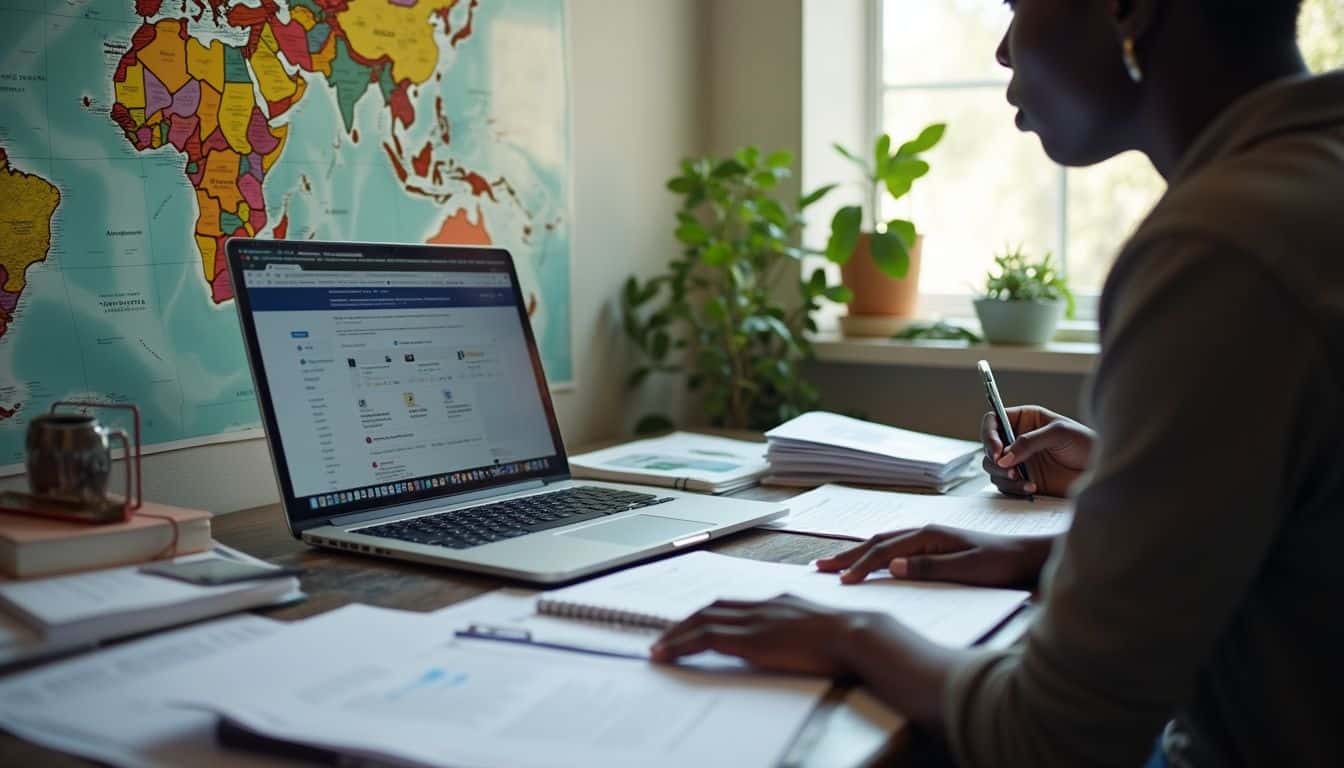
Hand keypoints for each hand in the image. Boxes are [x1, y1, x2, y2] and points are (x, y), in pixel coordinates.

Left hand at [650, 594, 875, 676]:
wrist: (856, 636)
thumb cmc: (848, 639)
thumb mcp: (819, 630)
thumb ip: (801, 631)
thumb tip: (796, 642)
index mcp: (778, 602)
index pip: (733, 605)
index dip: (710, 615)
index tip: (694, 625)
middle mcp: (762, 605)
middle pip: (712, 608)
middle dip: (686, 622)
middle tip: (667, 636)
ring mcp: (754, 620)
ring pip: (702, 621)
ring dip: (676, 634)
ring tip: (659, 649)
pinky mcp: (749, 638)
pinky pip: (704, 638)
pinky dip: (680, 644)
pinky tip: (665, 655)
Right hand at [815, 526, 1055, 587]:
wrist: (1027, 557)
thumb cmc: (1001, 565)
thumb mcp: (968, 569)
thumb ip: (929, 567)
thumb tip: (891, 567)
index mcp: (929, 535)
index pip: (884, 551)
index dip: (860, 566)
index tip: (840, 582)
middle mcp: (925, 531)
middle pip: (876, 541)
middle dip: (847, 554)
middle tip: (819, 567)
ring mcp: (929, 537)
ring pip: (884, 542)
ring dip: (857, 552)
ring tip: (835, 563)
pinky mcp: (934, 545)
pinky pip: (896, 546)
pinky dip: (875, 553)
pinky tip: (870, 561)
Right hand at [981, 405, 1094, 497]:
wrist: (1100, 472)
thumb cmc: (1086, 445)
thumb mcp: (1059, 433)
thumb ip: (1029, 441)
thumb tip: (1004, 457)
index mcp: (1026, 420)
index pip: (993, 421)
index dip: (989, 434)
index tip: (997, 450)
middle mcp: (1018, 439)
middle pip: (988, 446)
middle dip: (994, 459)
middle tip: (1008, 468)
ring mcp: (1020, 461)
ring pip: (993, 467)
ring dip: (1003, 475)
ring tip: (1023, 479)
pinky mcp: (1024, 480)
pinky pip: (1005, 485)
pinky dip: (1014, 488)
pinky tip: (1032, 488)